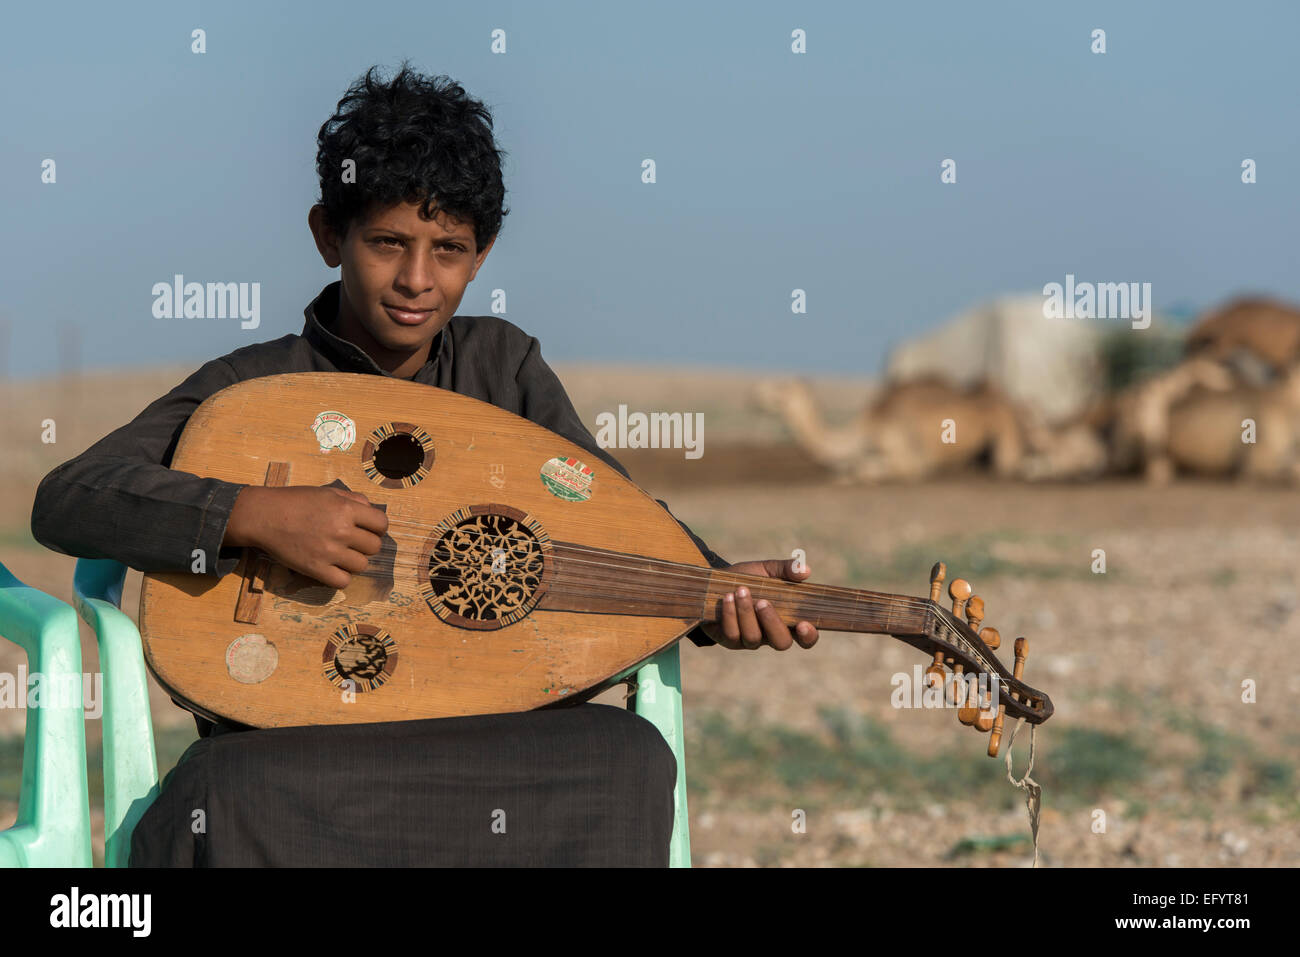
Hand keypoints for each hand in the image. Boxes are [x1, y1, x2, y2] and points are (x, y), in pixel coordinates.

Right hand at [223, 485, 387, 588]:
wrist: (263, 516)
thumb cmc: (295, 501)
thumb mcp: (327, 492)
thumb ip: (353, 499)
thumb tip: (371, 510)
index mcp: (346, 509)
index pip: (382, 524)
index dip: (377, 527)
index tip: (368, 529)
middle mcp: (341, 531)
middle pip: (374, 546)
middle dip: (366, 544)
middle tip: (352, 542)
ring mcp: (329, 552)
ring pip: (362, 565)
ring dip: (353, 561)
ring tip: (340, 554)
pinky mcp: (315, 569)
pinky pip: (343, 582)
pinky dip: (341, 577)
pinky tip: (332, 568)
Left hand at [701, 558, 819, 649]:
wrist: (714, 582)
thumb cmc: (747, 578)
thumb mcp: (766, 570)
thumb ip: (786, 569)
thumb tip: (806, 570)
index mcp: (787, 620)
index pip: (806, 637)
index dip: (808, 636)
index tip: (803, 623)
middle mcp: (771, 635)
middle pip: (781, 643)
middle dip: (773, 622)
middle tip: (762, 602)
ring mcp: (750, 640)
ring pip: (753, 637)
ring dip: (746, 613)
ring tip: (740, 591)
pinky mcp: (730, 640)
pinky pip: (732, 634)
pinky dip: (730, 614)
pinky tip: (727, 597)